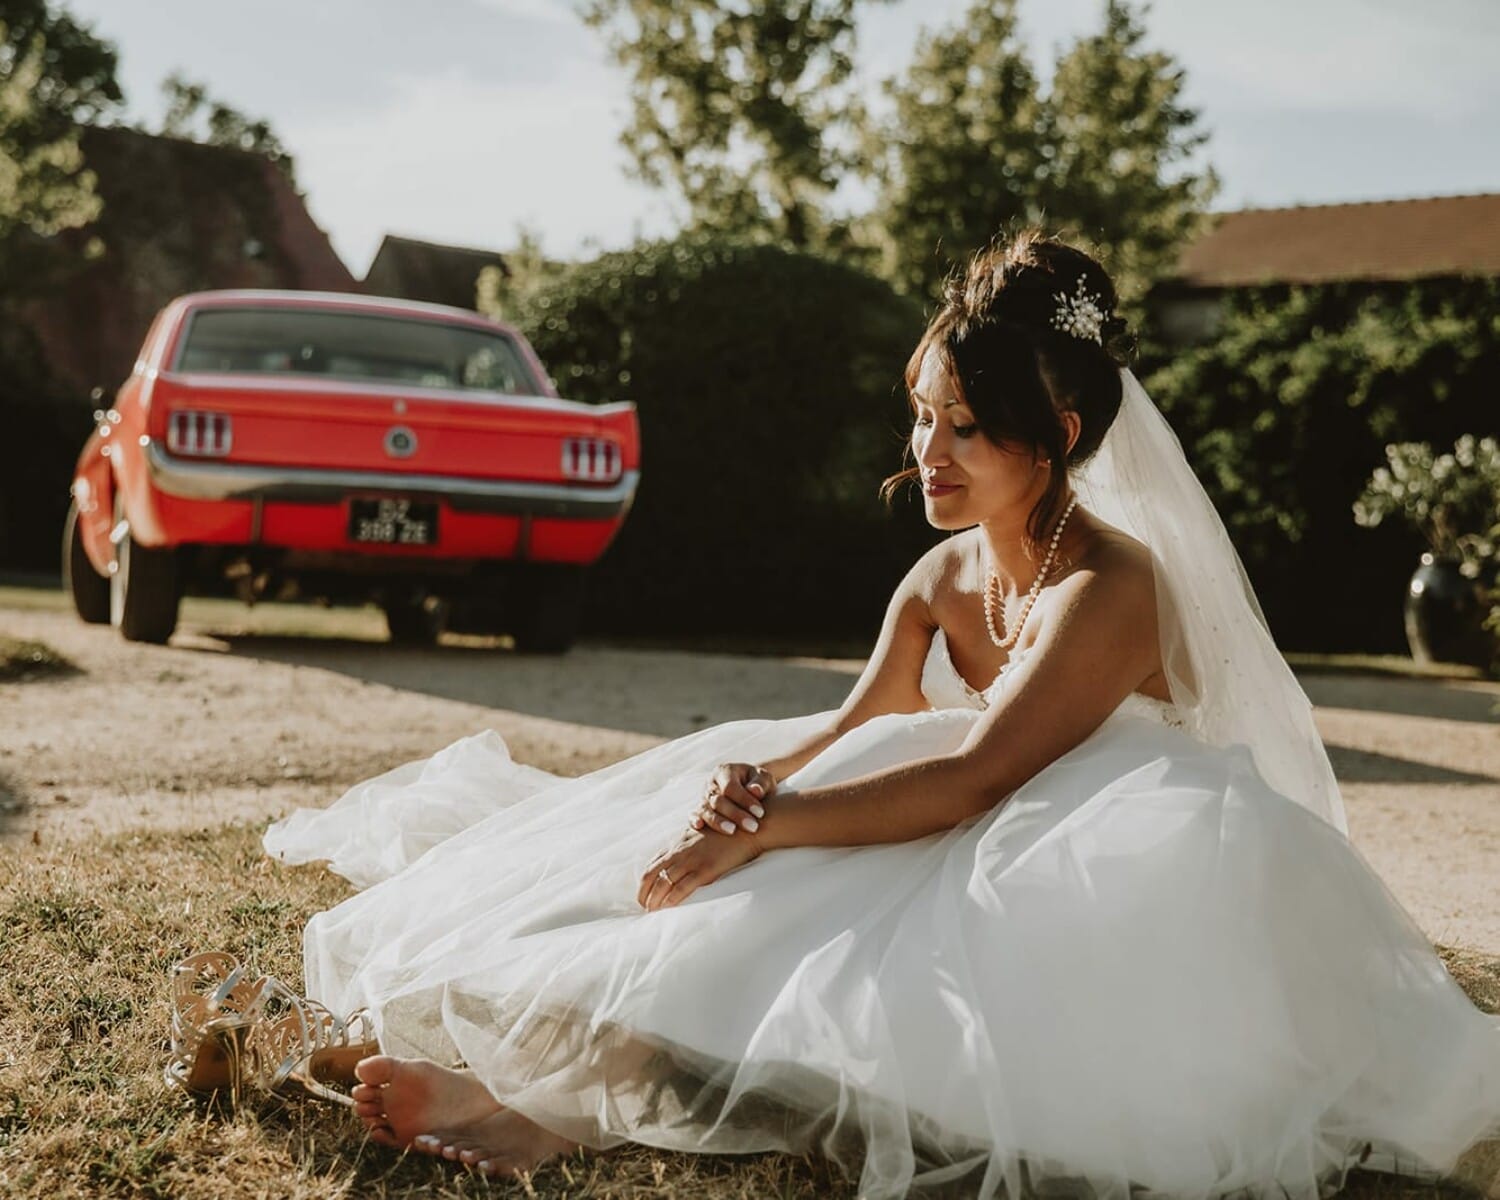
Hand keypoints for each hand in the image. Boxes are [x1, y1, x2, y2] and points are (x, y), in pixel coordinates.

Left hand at [638, 824, 762, 910]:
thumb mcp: (701, 836)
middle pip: (651, 874)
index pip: (652, 865)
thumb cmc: (727, 833)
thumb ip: (687, 849)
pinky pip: (683, 887)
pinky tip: (667, 908)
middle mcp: (680, 851)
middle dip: (643, 893)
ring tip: (652, 913)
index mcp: (678, 845)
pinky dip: (671, 899)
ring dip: (654, 900)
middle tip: (643, 908)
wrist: (748, 828)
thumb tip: (680, 864)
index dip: (644, 883)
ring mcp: (692, 860)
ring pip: (663, 882)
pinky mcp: (706, 869)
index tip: (643, 896)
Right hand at [690, 762, 774, 835]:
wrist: (747, 789)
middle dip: (735, 814)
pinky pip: (693, 815)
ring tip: (732, 831)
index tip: (760, 813)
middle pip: (718, 800)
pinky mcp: (699, 810)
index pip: (730, 787)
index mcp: (724, 771)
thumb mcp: (763, 778)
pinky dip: (694, 820)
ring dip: (718, 822)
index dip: (744, 800)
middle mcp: (711, 784)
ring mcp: (703, 798)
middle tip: (753, 827)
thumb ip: (761, 783)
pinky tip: (699, 827)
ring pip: (705, 809)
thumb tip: (755, 791)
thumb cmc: (757, 784)